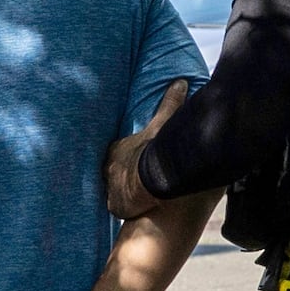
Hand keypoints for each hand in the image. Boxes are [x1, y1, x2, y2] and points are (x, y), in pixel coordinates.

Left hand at [105, 79, 186, 218]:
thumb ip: (170, 103)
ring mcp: (110, 186)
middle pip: (113, 170)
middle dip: (122, 172)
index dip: (127, 155)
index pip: (117, 152)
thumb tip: (180, 82)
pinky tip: (130, 209)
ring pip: (114, 188)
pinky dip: (123, 206)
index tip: (134, 159)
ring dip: (121, 190)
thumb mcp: (162, 122)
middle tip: (134, 178)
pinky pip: (116, 205)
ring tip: (133, 194)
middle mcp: (109, 167)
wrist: (150, 175)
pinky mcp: (115, 204)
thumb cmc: (154, 148)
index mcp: (117, 149)